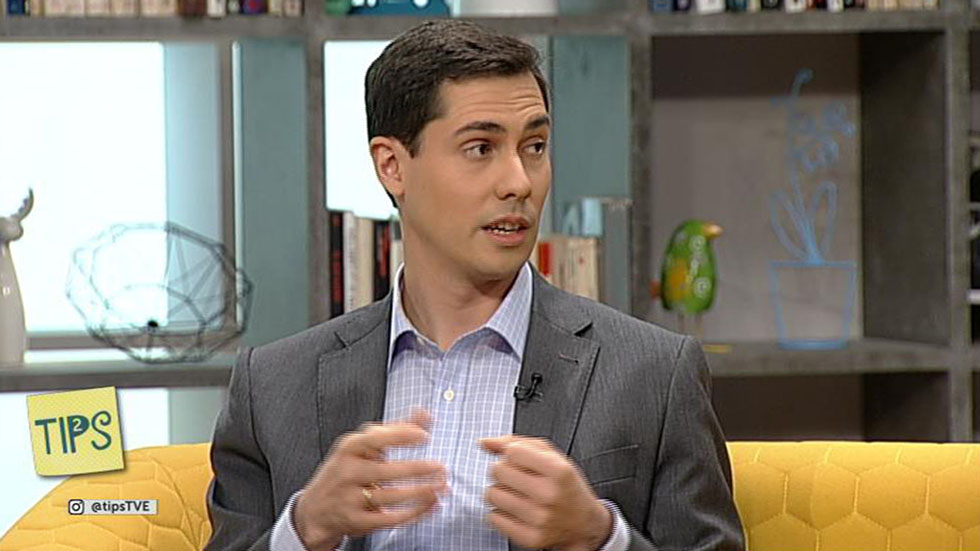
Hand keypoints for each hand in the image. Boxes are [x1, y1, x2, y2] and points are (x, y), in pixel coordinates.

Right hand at [294, 410, 447, 550]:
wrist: (315, 510)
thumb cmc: (347, 471)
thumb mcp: (364, 447)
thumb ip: (396, 430)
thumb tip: (426, 414)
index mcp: (349, 448)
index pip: (375, 438)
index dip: (400, 436)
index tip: (424, 437)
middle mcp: (347, 472)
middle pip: (386, 471)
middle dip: (417, 469)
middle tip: (441, 467)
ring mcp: (350, 499)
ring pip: (391, 496)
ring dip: (420, 492)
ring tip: (441, 486)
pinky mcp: (356, 522)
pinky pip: (390, 518)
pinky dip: (414, 512)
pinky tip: (431, 505)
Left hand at [480, 436, 611, 550]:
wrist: (584, 524)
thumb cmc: (565, 485)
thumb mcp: (552, 456)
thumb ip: (518, 443)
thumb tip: (484, 443)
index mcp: (559, 470)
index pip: (512, 451)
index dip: (512, 453)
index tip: (521, 460)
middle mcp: (550, 494)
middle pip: (498, 471)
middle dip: (502, 471)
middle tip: (516, 478)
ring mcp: (540, 519)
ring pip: (492, 494)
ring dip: (499, 492)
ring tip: (515, 494)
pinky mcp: (530, 538)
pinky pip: (493, 518)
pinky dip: (500, 513)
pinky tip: (515, 511)